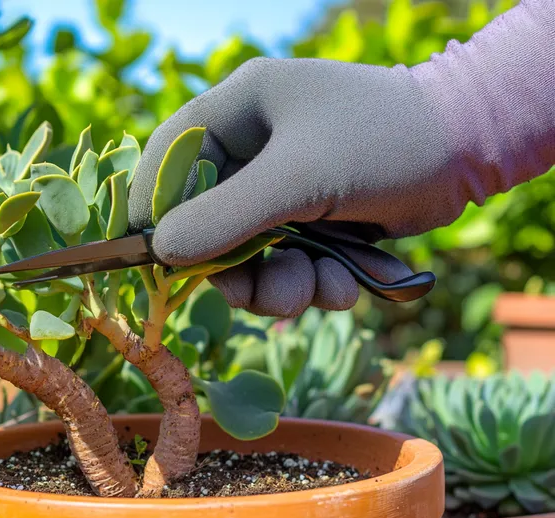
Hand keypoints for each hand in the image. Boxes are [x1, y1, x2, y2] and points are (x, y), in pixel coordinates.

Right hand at [128, 57, 471, 316]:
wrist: (470, 148)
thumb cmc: (380, 142)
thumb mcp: (297, 177)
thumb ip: (225, 216)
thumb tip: (161, 252)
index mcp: (238, 110)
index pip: (169, 158)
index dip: (155, 211)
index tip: (156, 262)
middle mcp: (254, 147)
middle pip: (207, 220)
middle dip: (236, 269)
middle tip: (256, 298)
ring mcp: (284, 185)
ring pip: (251, 253)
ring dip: (279, 285)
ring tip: (317, 291)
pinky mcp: (313, 216)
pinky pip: (289, 262)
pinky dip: (312, 282)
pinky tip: (343, 283)